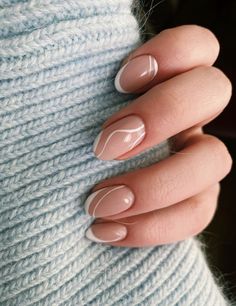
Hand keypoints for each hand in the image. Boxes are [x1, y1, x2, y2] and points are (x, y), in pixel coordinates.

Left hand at [85, 25, 231, 246]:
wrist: (86, 189)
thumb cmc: (80, 142)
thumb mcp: (85, 116)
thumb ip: (95, 104)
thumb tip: (93, 122)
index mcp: (170, 85)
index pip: (199, 46)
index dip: (171, 53)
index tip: (119, 81)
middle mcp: (192, 118)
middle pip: (214, 89)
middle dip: (161, 114)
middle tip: (105, 146)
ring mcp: (199, 159)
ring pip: (216, 159)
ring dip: (155, 184)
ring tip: (100, 203)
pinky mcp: (197, 200)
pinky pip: (196, 214)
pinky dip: (151, 226)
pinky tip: (107, 230)